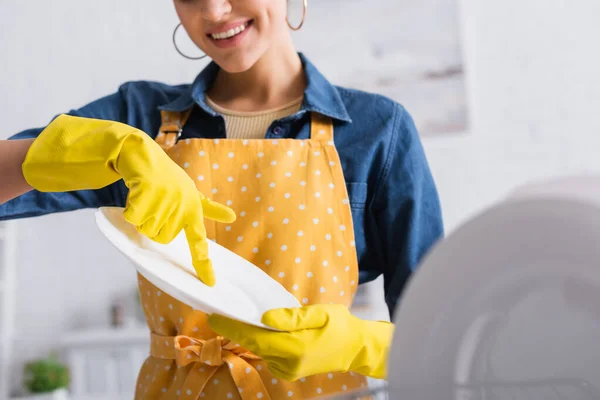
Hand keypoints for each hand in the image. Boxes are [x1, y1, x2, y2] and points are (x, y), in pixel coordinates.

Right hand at [22, 114, 234, 284]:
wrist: (142, 153)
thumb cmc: (166, 176)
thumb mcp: (191, 191)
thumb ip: (208, 207)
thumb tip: (232, 216)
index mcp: (193, 208)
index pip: (199, 240)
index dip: (203, 262)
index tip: (210, 283)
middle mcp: (183, 205)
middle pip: (161, 238)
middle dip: (153, 225)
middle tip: (154, 205)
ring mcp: (166, 198)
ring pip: (146, 229)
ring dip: (141, 216)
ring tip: (146, 197)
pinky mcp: (148, 192)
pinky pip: (134, 218)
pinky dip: (129, 210)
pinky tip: (135, 194)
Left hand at [208, 304, 393, 380]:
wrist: (356, 348)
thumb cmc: (341, 324)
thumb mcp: (321, 313)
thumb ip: (293, 316)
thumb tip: (265, 318)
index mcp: (296, 346)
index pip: (255, 337)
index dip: (232, 328)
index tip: (213, 317)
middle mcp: (289, 362)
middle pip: (254, 344)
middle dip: (237, 330)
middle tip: (221, 313)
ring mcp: (289, 370)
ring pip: (261, 350)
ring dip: (251, 336)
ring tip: (242, 317)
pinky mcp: (289, 372)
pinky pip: (269, 356)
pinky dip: (264, 343)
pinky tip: (267, 331)